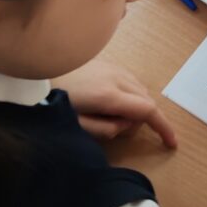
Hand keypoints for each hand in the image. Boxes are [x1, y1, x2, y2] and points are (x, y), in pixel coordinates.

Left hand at [52, 59, 176, 146]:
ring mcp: (113, 68)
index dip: (163, 127)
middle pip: (146, 99)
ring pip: (140, 89)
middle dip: (142, 119)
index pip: (148, 110)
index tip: (172, 142)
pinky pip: (130, 80)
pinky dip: (129, 94)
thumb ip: (106, 129)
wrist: (34, 77)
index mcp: (109, 96)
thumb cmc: (53, 104)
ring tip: (110, 116)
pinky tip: (109, 102)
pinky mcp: (107, 63)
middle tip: (118, 130)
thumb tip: (126, 126)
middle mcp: (117, 77)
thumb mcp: (77, 126)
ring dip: (136, 106)